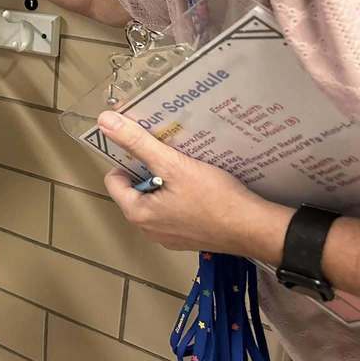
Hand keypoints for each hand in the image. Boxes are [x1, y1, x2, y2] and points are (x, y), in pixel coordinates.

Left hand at [98, 110, 289, 257]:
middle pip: (135, 190)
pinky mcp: (187, 238)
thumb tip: (105, 122)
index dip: (128, 161)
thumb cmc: (214, 198)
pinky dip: (180, 197)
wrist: (255, 229)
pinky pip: (173, 212)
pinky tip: (199, 186)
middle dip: (149, 171)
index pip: (114, 180)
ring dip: (166, 183)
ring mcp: (168, 237)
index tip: (148, 149)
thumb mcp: (173, 164)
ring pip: (155, 200)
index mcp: (137, 214)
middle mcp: (147, 230)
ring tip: (185, 168)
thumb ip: (138, 143)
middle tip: (170, 156)